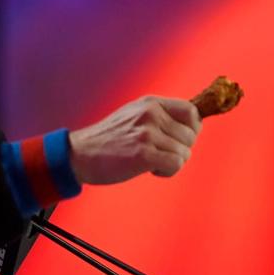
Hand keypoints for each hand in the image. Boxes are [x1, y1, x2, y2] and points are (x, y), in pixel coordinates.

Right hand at [68, 96, 201, 184]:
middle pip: (190, 136)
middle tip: (158, 154)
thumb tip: (194, 124)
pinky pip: (175, 164)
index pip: (191, 112)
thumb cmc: (108, 139)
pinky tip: (150, 170)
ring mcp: (147, 133)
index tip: (179, 140)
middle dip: (179, 150)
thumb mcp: (134, 115)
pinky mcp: (143, 153)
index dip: (192, 129)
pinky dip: (167, 172)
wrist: (80, 154)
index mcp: (151, 103)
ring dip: (171, 162)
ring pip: (184, 153)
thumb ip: (160, 115)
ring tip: (150, 162)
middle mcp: (151, 114)